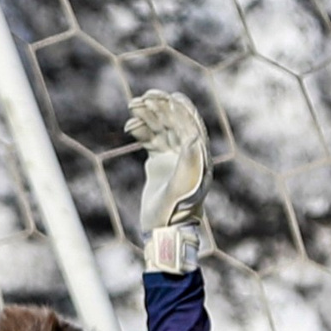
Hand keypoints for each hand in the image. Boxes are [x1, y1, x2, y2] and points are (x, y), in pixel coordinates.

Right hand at [126, 89, 206, 272]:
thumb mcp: (182, 188)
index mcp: (200, 158)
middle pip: (175, 123)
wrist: (163, 232)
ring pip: (162, 129)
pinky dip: (141, 131)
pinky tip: (130, 126)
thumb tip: (194, 136)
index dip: (177, 109)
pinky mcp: (160, 164)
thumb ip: (188, 164)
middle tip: (141, 98)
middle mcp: (189, 155)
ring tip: (132, 106)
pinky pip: (152, 140)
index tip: (162, 97)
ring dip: (148, 116)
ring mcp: (174, 158)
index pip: (190, 125)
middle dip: (159, 109)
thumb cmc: (175, 214)